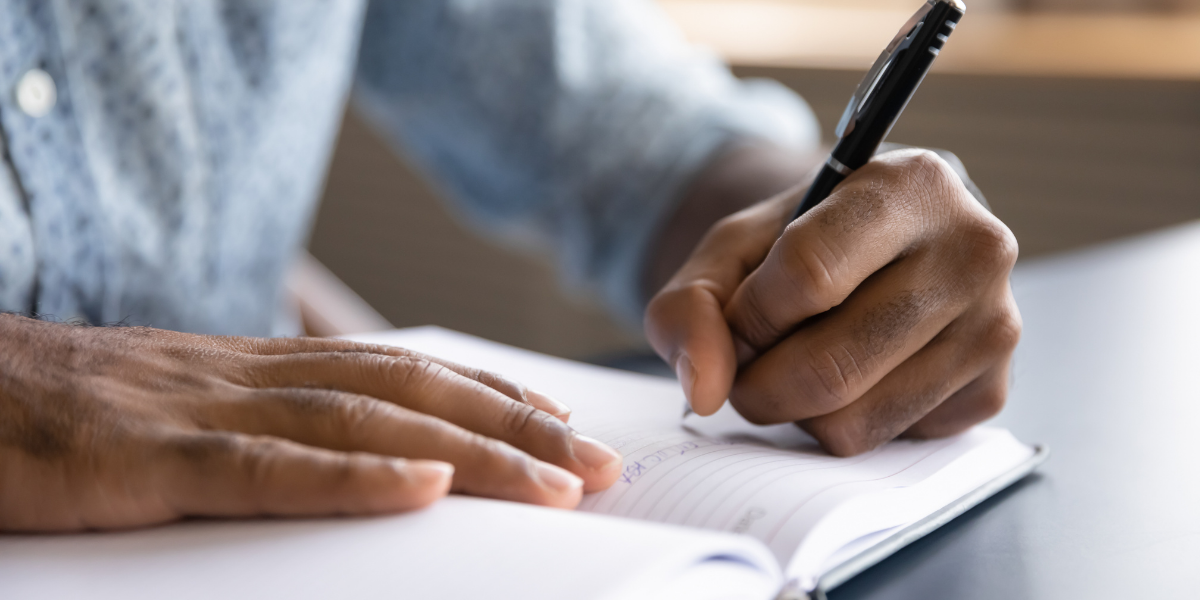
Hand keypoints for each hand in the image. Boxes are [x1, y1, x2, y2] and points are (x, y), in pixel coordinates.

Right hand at [0, 315, 621, 530]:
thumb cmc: (59, 413)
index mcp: (255, 369)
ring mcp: (199, 411)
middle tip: (600, 464)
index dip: (490, 396)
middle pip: (409, 391)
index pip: (400, 372)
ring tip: (555, 481)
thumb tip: (351, 463)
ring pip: (362, 421)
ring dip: (471, 450)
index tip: (562, 425)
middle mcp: (246, 376)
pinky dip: (354, 475)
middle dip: (514, 427)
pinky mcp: (143, 460)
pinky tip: (425, 484)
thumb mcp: (175, 415)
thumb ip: (259, 432)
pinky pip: (265, 465)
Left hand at [645, 148, 1019, 455]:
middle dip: (759, 384)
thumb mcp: (731, 248)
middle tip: (749, 365)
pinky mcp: (994, 391)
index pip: (808, 277)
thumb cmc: (801, 243)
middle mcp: (974, 250)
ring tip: (799, 363)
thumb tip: (706, 391)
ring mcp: (995, 326)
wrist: (878, 249)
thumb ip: (690, 305)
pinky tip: (853, 376)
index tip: (741, 317)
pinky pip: (886, 443)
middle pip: (829, 367)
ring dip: (797, 411)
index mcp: (912, 184)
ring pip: (853, 421)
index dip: (750, 316)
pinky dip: (844, 424)